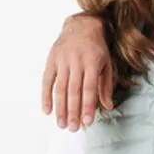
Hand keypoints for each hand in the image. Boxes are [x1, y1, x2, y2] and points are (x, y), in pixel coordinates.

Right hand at [41, 14, 112, 129]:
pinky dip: (46, 96)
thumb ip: (106, 86)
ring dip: (60, 108)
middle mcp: (76, 61)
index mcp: (92, 62)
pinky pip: (47, 80)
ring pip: (60, 88)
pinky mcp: (51, 60)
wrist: (82, 26)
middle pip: (73, 91)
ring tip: (61, 124)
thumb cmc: (97, 49)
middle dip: (73, 111)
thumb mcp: (106, 64)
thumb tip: (108, 106)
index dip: (88, 106)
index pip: (89, 89)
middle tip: (72, 128)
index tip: (87, 122)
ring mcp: (62, 60)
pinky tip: (47, 110)